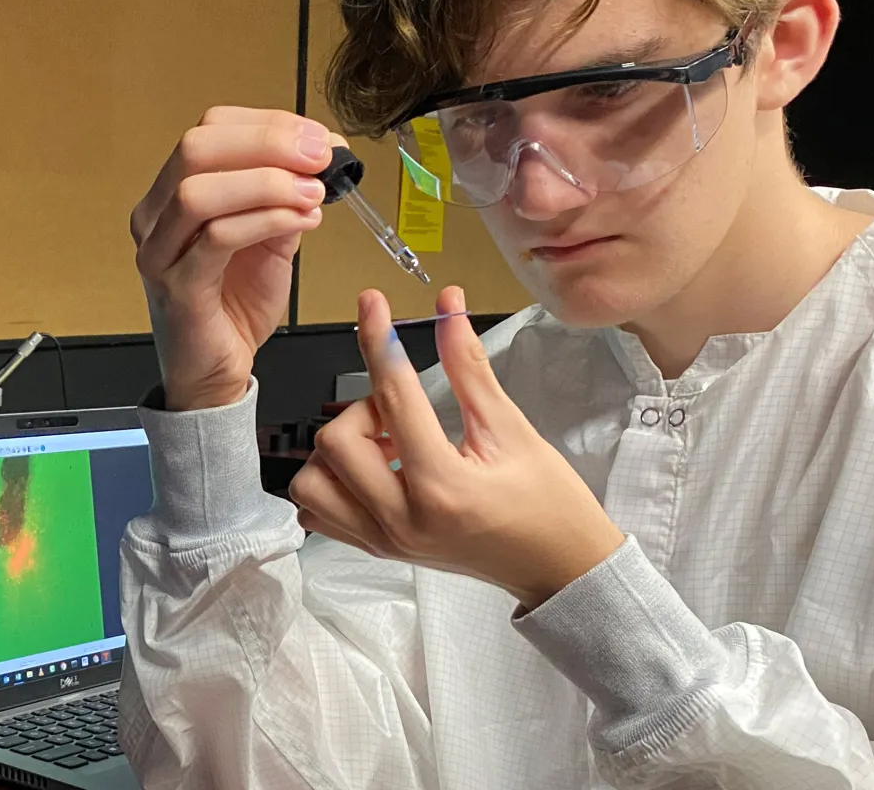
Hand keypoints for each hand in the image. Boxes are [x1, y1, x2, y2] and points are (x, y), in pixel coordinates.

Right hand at [130, 108, 337, 410]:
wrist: (215, 373)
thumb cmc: (234, 305)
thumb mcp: (270, 238)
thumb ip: (287, 196)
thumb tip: (324, 154)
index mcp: (171, 192)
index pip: (209, 130)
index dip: (267, 124)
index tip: (319, 137)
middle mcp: (154, 216)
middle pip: (196, 148)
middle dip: (266, 142)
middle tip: (318, 155)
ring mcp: (159, 251)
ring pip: (199, 190)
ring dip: (266, 182)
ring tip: (313, 193)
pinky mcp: (177, 287)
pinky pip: (217, 238)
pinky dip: (266, 220)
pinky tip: (302, 220)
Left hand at [289, 286, 624, 608]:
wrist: (560, 568)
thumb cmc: (549, 504)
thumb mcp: (513, 430)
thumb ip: (469, 369)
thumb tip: (447, 309)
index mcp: (441, 487)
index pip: (393, 398)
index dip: (379, 340)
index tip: (372, 305)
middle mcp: (402, 519)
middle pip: (335, 441)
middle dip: (364, 410)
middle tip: (402, 411)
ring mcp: (384, 540)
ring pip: (313, 481)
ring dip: (338, 450)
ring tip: (385, 445)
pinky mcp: (377, 550)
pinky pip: (318, 512)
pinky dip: (331, 482)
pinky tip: (371, 469)